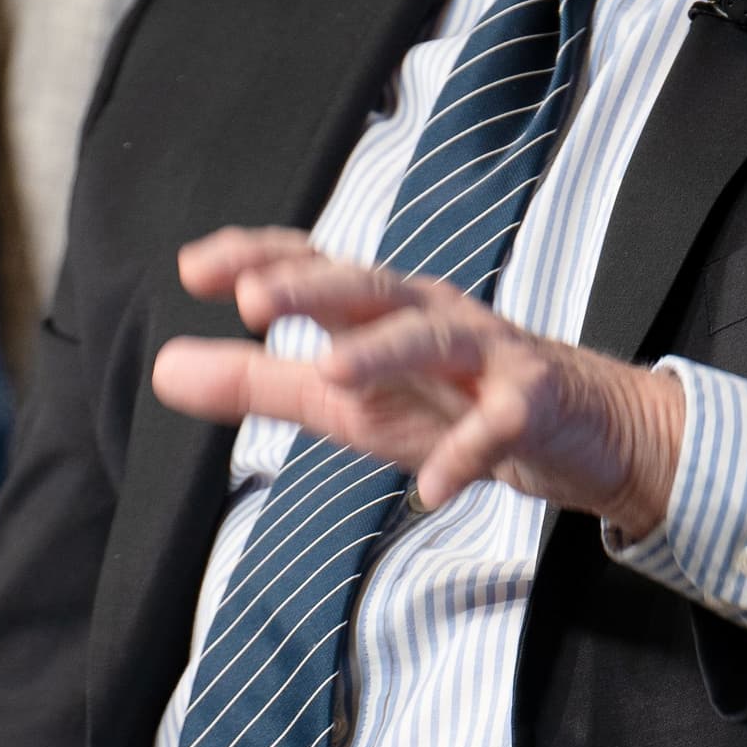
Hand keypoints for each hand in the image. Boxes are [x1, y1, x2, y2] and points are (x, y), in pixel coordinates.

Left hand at [150, 227, 688, 533]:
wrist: (585, 430)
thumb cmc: (451, 402)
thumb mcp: (345, 401)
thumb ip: (258, 384)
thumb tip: (162, 368)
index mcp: (381, 309)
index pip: (315, 267)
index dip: (259, 258)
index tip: (194, 268)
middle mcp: (431, 315)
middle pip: (369, 287)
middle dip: (313, 287)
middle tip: (253, 299)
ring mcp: (488, 355)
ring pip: (434, 338)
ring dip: (384, 352)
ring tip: (331, 372)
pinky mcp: (535, 404)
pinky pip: (499, 425)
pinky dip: (467, 453)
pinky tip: (432, 488)